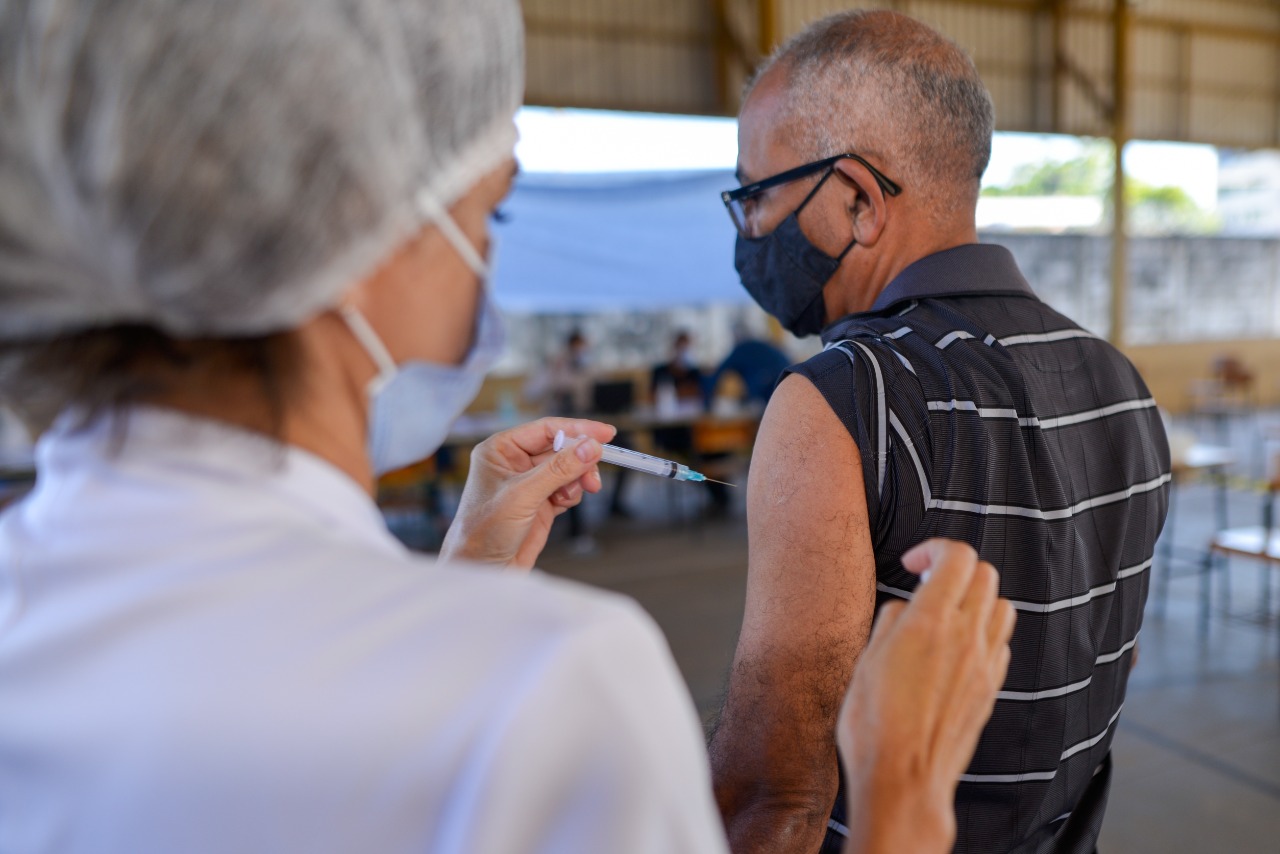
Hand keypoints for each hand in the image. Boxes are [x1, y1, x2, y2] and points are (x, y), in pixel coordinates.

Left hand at [440, 418, 614, 568]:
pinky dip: (572, 495)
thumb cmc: (483, 532)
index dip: (577, 429)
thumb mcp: (523, 496)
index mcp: (500, 450)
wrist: (482, 572)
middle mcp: (514, 463)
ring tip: (575, 494)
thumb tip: (589, 447)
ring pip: (567, 469)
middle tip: (593, 475)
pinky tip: (563, 505)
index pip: (545, 429)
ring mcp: (528, 484)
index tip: (605, 433)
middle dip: (579, 460)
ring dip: (577, 479)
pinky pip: (567, 488)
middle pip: (560, 448)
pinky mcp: (540, 503)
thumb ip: (559, 469)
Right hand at [836, 539, 1015, 853]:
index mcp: (929, 622)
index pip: (957, 557)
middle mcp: (966, 637)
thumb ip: (892, 622)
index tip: (913, 563)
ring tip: (948, 613)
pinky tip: (958, 649)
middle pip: (985, 574)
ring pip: (1002, 606)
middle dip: (957, 568)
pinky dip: (984, 632)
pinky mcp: (991, 689)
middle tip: (929, 583)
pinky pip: (1001, 643)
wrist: (904, 780)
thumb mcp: (865, 661)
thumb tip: (906, 607)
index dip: (935, 549)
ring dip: (978, 598)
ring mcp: (984, 664)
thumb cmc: (874, 726)